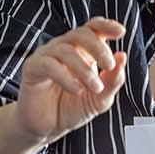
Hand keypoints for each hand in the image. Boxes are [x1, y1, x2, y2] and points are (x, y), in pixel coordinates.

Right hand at [13, 17, 127, 146]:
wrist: (48, 128)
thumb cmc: (71, 109)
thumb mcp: (100, 99)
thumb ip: (112, 80)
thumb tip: (122, 57)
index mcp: (83, 51)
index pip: (93, 28)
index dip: (106, 25)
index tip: (121, 32)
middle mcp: (63, 49)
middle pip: (81, 34)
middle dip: (98, 48)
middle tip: (108, 66)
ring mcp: (46, 56)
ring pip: (66, 50)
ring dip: (84, 69)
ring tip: (95, 87)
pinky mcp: (32, 68)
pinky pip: (49, 65)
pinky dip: (66, 77)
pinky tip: (76, 90)